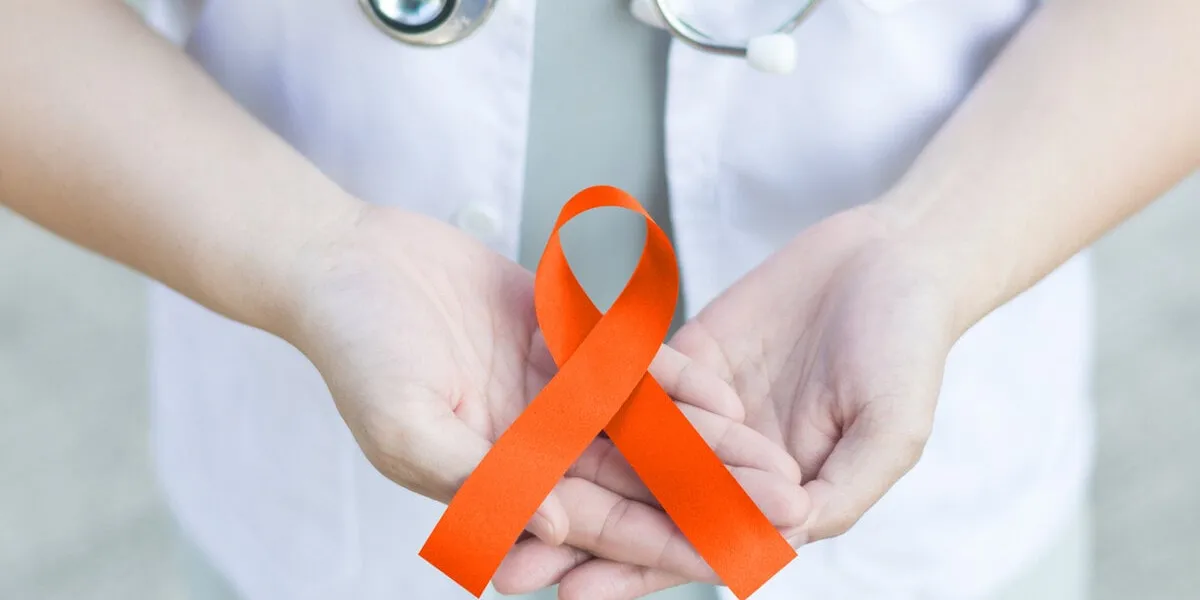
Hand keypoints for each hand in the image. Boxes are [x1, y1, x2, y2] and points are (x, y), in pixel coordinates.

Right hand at [285, 203, 809, 577]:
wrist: (348, 260)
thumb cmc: (357, 349)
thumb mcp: (407, 425)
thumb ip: (479, 479)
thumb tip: (555, 529)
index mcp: (502, 480)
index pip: (599, 526)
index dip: (666, 544)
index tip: (732, 562)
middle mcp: (537, 444)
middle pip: (638, 482)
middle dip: (708, 500)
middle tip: (781, 515)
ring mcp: (553, 393)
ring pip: (646, 428)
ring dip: (708, 446)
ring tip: (774, 464)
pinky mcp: (563, 341)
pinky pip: (629, 364)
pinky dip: (675, 380)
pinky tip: (726, 397)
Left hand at [499, 204, 957, 598]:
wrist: (895, 257)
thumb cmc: (909, 348)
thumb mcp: (890, 432)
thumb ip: (837, 493)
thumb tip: (771, 550)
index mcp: (772, 496)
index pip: (694, 543)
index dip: (634, 573)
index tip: (572, 596)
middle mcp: (728, 461)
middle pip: (641, 507)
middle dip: (575, 539)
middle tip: (502, 566)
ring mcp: (703, 409)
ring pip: (623, 449)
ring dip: (563, 473)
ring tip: (494, 493)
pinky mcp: (686, 356)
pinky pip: (631, 375)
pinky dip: (584, 389)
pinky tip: (528, 404)